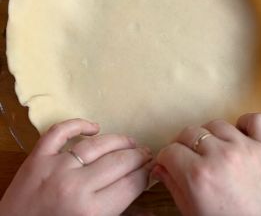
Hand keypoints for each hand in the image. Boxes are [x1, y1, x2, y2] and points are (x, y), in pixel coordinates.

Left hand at [0, 118, 152, 215]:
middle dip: (139, 155)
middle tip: (146, 153)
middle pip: (119, 161)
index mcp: (92, 211)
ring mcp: (54, 167)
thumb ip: (118, 206)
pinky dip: (78, 124)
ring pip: (97, 144)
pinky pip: (60, 131)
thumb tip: (141, 181)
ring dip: (119, 140)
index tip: (152, 166)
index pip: (132, 183)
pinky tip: (94, 127)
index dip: (147, 172)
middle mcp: (75, 185)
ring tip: (130, 142)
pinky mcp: (37, 156)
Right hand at [153, 113, 260, 215]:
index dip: (166, 158)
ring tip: (214, 149)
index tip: (170, 162)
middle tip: (189, 157)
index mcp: (198, 176)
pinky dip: (245, 124)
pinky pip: (255, 120)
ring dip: (210, 135)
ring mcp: (245, 148)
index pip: (170, 151)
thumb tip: (158, 167)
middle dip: (183, 145)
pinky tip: (240, 136)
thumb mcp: (194, 214)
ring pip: (216, 124)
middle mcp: (219, 156)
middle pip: (189, 132)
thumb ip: (174, 187)